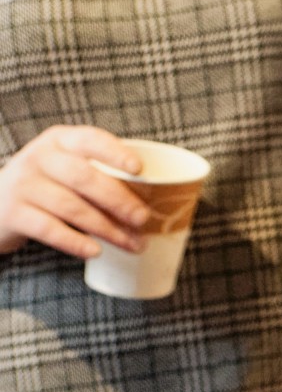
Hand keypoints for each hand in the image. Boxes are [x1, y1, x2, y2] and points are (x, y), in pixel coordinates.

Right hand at [0, 126, 148, 258]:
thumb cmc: (50, 185)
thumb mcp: (67, 168)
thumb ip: (99, 174)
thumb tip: (157, 200)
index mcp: (60, 140)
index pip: (90, 140)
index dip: (115, 153)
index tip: (139, 170)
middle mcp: (39, 157)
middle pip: (84, 177)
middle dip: (119, 200)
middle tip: (144, 219)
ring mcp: (23, 184)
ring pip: (71, 207)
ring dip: (107, 228)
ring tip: (131, 243)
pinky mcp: (13, 213)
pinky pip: (49, 229)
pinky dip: (75, 241)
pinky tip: (95, 251)